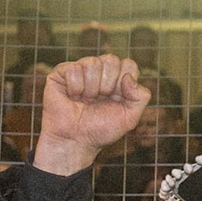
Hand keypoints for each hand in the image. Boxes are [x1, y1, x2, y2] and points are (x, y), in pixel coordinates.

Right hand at [33, 56, 150, 177]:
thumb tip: (128, 77)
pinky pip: (73, 69)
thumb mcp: (130, 118)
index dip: (123, 83)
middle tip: (98, 101)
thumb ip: (140, 97)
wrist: (75, 141)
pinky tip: (72, 98)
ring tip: (85, 101)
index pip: (129, 64)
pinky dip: (74, 88)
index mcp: (118, 78)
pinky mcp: (61, 72)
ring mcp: (80, 69)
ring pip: (92, 62)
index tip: (116, 100)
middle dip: (107, 85)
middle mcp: (100, 71)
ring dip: (90, 89)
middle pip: (111, 60)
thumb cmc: (101, 130)